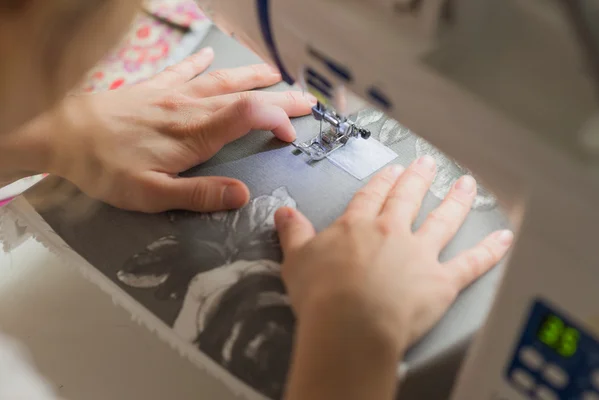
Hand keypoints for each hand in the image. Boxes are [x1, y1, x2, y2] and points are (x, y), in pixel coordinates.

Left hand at [46, 47, 314, 211]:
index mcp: (195, 134)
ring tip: (274, 74)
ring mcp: (172, 94)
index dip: (277, 120)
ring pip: (220, 80)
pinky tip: (210, 56)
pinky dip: (200, 63)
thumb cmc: (106, 168)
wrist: (62, 134)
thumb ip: (199, 194)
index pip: (249, 116)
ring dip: (251, 77)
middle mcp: (189, 108)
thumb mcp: (152, 194)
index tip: (291, 136)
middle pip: (244, 96)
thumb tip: (242, 195)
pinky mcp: (152, 89)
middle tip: (307, 99)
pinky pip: (182, 70)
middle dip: (280, 98)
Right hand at [274, 157, 512, 354]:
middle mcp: (393, 232)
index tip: (391, 170)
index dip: (382, 181)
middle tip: (427, 164)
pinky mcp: (442, 281)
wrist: (350, 324)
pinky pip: (471, 263)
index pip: (371, 196)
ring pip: (443, 220)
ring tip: (466, 184)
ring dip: (457, 200)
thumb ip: (293, 232)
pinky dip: (490, 251)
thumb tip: (282, 212)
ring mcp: (420, 254)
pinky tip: (504, 238)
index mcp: (358, 226)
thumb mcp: (296, 259)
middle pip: (408, 198)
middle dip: (418, 179)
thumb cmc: (322, 295)